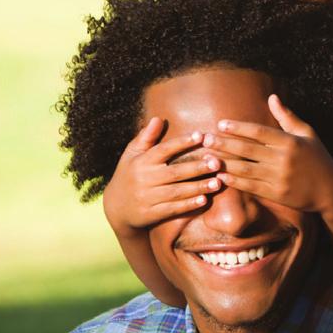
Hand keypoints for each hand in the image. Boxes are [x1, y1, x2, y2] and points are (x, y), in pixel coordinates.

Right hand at [104, 117, 221, 235]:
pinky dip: (188, 205)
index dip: (182, 142)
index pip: (163, 149)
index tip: (201, 135)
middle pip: (174, 172)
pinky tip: (204, 200)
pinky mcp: (151, 214)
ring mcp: (147, 198)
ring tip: (217, 182)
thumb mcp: (132, 154)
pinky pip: (172, 209)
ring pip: (176, 192)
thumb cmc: (129, 174)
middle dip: (197, 168)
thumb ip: (146, 137)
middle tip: (217, 162)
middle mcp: (144, 179)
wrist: (115, 208)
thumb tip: (158, 118)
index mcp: (141, 162)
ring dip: (198, 187)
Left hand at [205, 94, 332, 215]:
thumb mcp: (307, 133)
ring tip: (208, 157)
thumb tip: (272, 97)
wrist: (330, 189)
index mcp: (290, 142)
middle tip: (206, 138)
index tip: (221, 123)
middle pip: (248, 150)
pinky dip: (235, 181)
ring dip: (225, 162)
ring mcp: (279, 178)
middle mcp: (283, 159)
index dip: (239, 127)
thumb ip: (287, 116)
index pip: (259, 132)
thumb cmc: (318, 157)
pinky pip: (251, 187)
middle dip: (225, 144)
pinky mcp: (277, 194)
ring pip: (246, 169)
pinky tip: (221, 175)